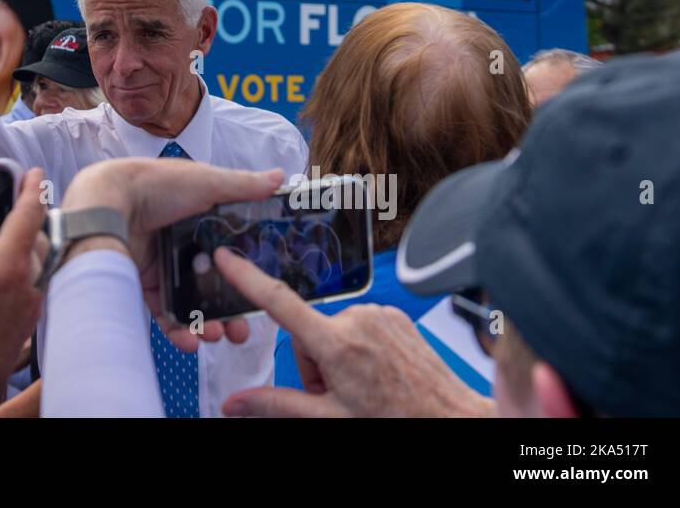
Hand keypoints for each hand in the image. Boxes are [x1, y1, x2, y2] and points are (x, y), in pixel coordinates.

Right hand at [0, 168, 48, 416]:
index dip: (32, 189)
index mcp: (9, 265)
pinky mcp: (24, 323)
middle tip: (11, 204)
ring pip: (34, 261)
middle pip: (36, 237)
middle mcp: (28, 283)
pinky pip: (28, 283)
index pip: (29, 214)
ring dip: (23, 245)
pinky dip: (18, 270)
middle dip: (26, 218)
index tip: (35, 173)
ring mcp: (30, 306)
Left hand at [59, 158, 283, 350]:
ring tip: (216, 336)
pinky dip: (178, 330)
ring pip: (191, 304)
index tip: (261, 297)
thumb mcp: (206, 181)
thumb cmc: (157, 185)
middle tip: (240, 331)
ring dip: (206, 324)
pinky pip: (165, 313)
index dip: (247, 277)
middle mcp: (183, 245)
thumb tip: (281, 177)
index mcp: (200, 220)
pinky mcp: (142, 284)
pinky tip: (190, 340)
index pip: (232, 255)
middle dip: (229, 312)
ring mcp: (163, 266)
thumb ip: (243, 185)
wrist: (109, 202)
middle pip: (213, 285)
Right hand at [215, 249, 495, 417]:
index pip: (279, 303)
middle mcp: (357, 319)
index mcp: (336, 343)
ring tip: (362, 387)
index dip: (247, 278)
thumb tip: (235, 403)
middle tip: (335, 395)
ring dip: (337, 357)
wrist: (452, 422)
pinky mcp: (395, 316)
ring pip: (334, 331)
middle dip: (313, 364)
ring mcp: (379, 315)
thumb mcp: (329, 419)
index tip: (227, 258)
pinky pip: (360, 326)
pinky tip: (377, 373)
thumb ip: (277, 405)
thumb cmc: (397, 421)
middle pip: (308, 333)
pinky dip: (359, 349)